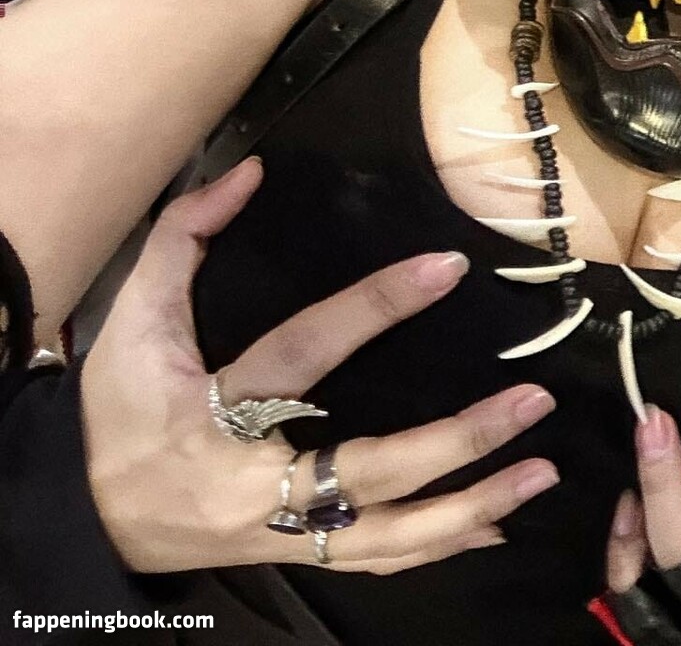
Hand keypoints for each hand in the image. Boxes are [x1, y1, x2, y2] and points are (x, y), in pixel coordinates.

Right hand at [81, 159, 560, 573]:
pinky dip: (441, 545)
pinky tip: (498, 522)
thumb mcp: (132, 323)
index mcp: (216, 414)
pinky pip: (378, 559)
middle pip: (370, 469)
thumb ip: (183, 238)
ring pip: (388, 534)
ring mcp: (280, 532)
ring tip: (541, 472)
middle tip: (532, 400)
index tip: (446, 266)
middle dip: (458, 440)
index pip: (308, 351)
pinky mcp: (296, 555)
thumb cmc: (120, 415)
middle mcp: (256, 485)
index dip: (376, 307)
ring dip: (471, 505)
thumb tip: (247, 172)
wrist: (87, 518)